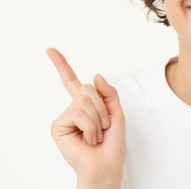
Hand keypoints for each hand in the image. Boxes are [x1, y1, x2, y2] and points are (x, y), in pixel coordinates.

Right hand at [48, 48, 124, 187]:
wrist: (106, 165)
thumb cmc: (112, 143)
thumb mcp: (117, 112)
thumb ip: (109, 92)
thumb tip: (96, 75)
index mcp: (86, 104)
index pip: (72, 81)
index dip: (62, 65)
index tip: (50, 50)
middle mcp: (73, 108)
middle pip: (88, 88)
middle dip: (102, 106)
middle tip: (105, 126)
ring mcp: (64, 116)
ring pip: (84, 101)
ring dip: (98, 119)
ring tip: (97, 134)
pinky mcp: (58, 125)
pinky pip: (78, 113)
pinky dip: (90, 126)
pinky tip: (89, 139)